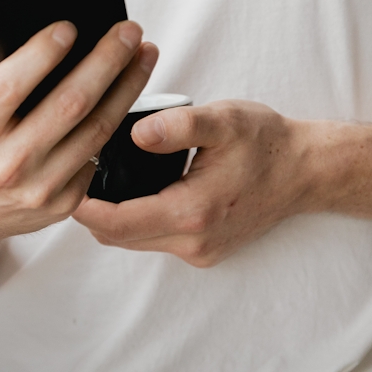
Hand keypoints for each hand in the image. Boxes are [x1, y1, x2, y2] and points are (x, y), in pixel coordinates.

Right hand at [0, 21, 157, 259]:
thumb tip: (19, 25)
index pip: (11, 85)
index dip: (43, 53)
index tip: (70, 26)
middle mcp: (6, 163)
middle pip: (69, 105)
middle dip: (106, 61)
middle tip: (128, 32)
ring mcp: (38, 187)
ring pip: (97, 130)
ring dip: (127, 88)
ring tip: (142, 57)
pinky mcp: (62, 203)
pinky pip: (97, 155)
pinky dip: (114, 122)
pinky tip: (124, 96)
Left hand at [73, 100, 311, 266]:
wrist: (308, 171)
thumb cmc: (266, 142)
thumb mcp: (223, 120)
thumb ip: (177, 126)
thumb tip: (135, 134)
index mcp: (192, 212)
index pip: (115, 223)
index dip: (81, 206)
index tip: (63, 181)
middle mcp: (194, 241)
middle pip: (117, 237)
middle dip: (89, 211)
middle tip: (73, 175)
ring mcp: (200, 251)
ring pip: (132, 241)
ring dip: (111, 217)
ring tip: (97, 180)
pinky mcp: (204, 251)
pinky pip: (153, 241)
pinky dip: (135, 221)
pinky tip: (130, 191)